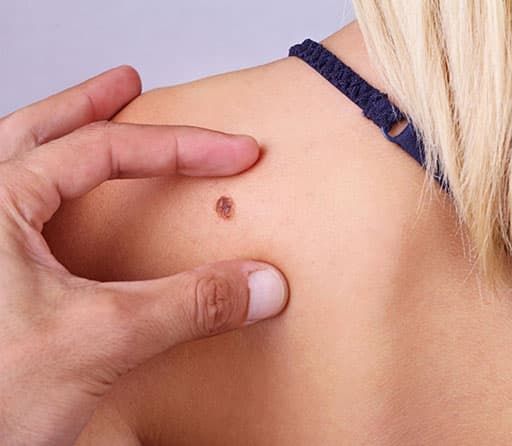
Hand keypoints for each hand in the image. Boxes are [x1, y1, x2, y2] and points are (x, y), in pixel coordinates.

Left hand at [0, 66, 287, 445]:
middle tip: (125, 85)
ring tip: (87, 117)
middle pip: (35, 134)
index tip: (233, 152)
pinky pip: (16, 215)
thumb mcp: (98, 341)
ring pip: (14, 167)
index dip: (180, 147)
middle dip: (86, 105)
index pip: (101, 151)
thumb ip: (186, 306)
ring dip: (57, 136)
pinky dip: (47, 193)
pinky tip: (61, 208)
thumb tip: (258, 284)